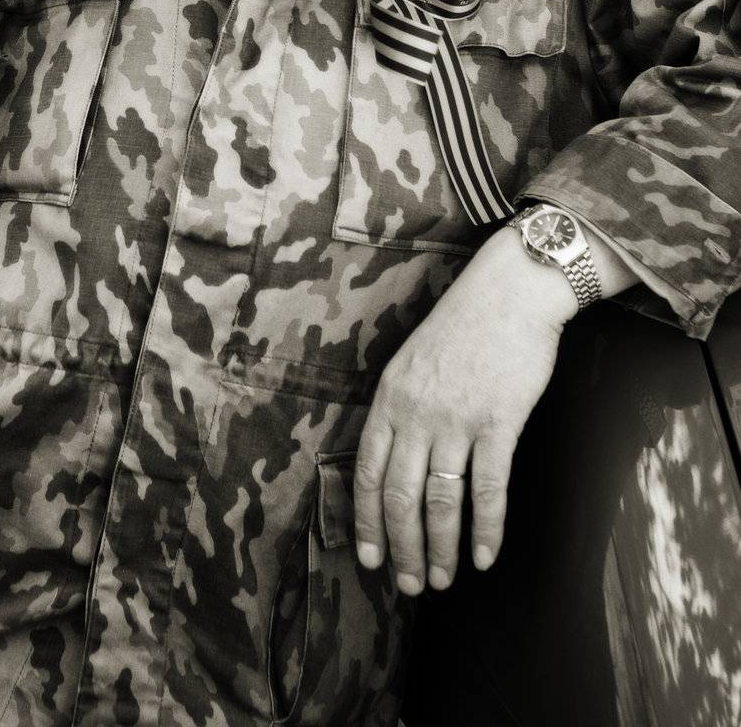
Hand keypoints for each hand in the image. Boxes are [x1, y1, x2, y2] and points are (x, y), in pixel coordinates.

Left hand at [353, 231, 573, 596]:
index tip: (369, 557)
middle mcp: (416, 412)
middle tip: (409, 584)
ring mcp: (456, 419)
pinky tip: (484, 556)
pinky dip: (485, 529)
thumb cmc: (463, 326)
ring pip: (440, 502)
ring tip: (443, 579)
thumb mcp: (411, 361)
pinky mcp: (498, 422)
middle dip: (402, 548)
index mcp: (389, 398)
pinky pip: (487, 489)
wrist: (510, 293)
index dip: (367, 521)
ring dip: (441, 548)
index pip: (368, 472)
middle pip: (400, 496)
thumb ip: (400, 408)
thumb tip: (393, 460)